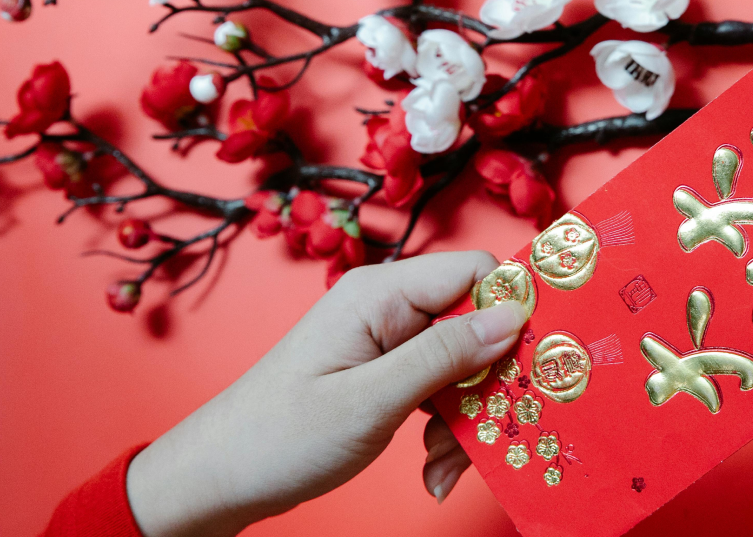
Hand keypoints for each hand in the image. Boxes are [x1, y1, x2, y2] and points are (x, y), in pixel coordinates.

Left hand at [124, 251, 527, 536]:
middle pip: (475, 326)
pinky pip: (439, 391)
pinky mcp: (385, 373)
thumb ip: (444, 356)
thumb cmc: (280, 436)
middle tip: (479, 439)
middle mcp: (387, 307)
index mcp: (381, 294)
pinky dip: (444, 431)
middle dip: (487, 387)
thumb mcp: (372, 401)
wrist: (220, 478)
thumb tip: (512, 316)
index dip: (513, 313)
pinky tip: (432, 471)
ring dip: (465, 421)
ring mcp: (386, 341)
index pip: (476, 273)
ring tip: (442, 469)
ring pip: (463, 367)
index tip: (532, 366)